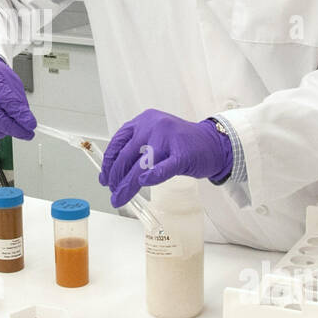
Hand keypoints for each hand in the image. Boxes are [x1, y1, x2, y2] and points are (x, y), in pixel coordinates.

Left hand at [98, 109, 230, 207]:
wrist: (213, 143)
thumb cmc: (181, 143)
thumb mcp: (155, 136)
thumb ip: (136, 146)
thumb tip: (113, 172)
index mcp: (143, 120)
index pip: (118, 141)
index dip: (108, 162)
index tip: (104, 178)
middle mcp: (153, 126)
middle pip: (127, 155)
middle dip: (116, 177)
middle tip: (112, 192)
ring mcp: (168, 139)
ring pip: (141, 165)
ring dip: (127, 184)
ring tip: (120, 197)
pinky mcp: (182, 154)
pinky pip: (163, 168)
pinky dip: (151, 177)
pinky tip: (143, 184)